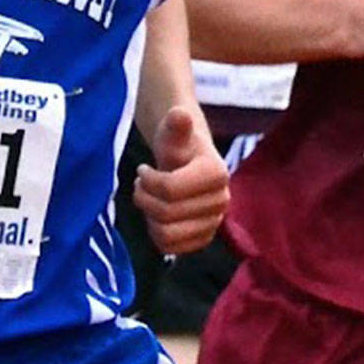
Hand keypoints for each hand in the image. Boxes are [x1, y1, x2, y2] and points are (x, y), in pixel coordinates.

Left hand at [135, 108, 228, 255]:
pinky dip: (157, 234)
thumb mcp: (173, 131)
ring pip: (167, 234)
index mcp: (217, 174)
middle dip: (144, 198)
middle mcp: (222, 201)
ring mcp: (214, 223)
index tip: (142, 169)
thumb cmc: (177, 144)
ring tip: (148, 199)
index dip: (147, 181)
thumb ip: (176, 125)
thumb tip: (180, 114)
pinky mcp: (203, 238)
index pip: (170, 189)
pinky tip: (157, 216)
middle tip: (140, 184)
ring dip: (150, 217)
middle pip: (167, 213)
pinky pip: (172, 249)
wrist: (186, 162)